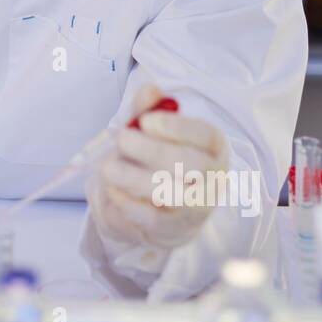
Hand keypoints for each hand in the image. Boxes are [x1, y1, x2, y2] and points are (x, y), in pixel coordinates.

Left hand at [87, 84, 228, 248]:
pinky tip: (113, 190)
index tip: (146, 120)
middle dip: (152, 151)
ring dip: (134, 178)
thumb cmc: (157, 160)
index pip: (207, 136)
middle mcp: (213, 177)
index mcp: (212, 147)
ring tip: (108, 168)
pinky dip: (129, 203)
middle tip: (121, 139)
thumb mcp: (152, 132)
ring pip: (173, 194)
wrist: (157, 207)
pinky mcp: (176, 230)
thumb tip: (149, 90)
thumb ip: (148, 110)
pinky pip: (154, 219)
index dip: (177, 126)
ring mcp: (198, 207)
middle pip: (191, 165)